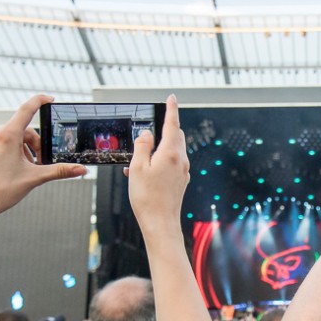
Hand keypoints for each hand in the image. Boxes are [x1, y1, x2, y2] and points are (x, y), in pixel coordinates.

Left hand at [0, 95, 86, 222]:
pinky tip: (12, 168)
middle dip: (35, 146)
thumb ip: (60, 171)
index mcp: (7, 136)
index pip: (27, 109)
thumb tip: (80, 169)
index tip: (49, 99)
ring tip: (24, 170)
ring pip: (13, 137)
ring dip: (24, 150)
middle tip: (38, 164)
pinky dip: (12, 152)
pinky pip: (2, 142)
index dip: (40, 101)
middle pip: (24, 131)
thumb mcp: (34, 178)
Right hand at [127, 94, 188, 234]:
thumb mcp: (138, 167)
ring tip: (139, 159)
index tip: (172, 98)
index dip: (171, 109)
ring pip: (173, 150)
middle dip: (166, 128)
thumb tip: (147, 133)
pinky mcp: (180, 181)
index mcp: (171, 153)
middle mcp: (181, 160)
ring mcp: (182, 171)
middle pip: (175, 136)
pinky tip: (144, 172)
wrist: (160, 223)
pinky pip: (171, 164)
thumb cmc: (147, 197)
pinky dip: (160, 161)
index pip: (172, 124)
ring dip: (159, 147)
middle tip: (152, 128)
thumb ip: (142, 146)